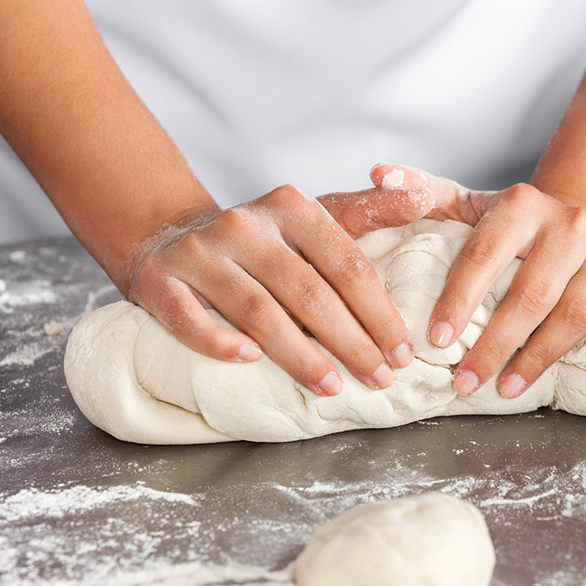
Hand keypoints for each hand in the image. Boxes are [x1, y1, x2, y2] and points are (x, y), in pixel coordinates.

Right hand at [127, 168, 433, 396]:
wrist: (171, 238)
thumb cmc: (260, 241)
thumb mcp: (312, 218)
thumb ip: (367, 211)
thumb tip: (424, 199)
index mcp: (290, 206)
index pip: (347, 264)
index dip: (378, 313)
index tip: (401, 353)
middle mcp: (244, 225)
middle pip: (308, 292)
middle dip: (350, 341)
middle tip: (378, 378)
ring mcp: (200, 253)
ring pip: (257, 310)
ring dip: (299, 354)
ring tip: (333, 385)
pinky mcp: (162, 282)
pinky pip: (191, 318)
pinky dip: (219, 341)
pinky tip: (250, 361)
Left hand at [372, 166, 585, 398]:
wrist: (582, 215)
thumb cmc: (517, 226)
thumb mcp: (471, 207)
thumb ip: (424, 193)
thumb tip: (378, 174)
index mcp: (523, 205)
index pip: (486, 254)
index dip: (459, 299)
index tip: (436, 341)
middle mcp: (572, 222)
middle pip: (533, 293)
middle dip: (495, 344)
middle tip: (465, 382)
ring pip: (583, 308)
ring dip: (544, 355)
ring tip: (508, 388)